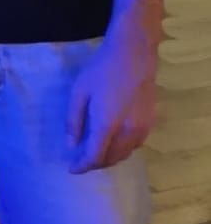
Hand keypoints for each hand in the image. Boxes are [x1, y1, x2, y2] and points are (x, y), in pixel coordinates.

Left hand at [66, 26, 158, 172]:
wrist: (133, 54)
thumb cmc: (101, 69)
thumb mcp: (79, 92)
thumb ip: (74, 121)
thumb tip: (71, 146)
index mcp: (107, 124)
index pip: (95, 156)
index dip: (82, 166)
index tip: (72, 169)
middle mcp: (128, 131)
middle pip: (111, 159)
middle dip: (96, 163)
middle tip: (82, 160)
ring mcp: (143, 128)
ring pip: (125, 154)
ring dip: (110, 158)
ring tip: (96, 153)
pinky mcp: (151, 122)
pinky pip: (135, 145)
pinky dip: (123, 149)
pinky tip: (113, 141)